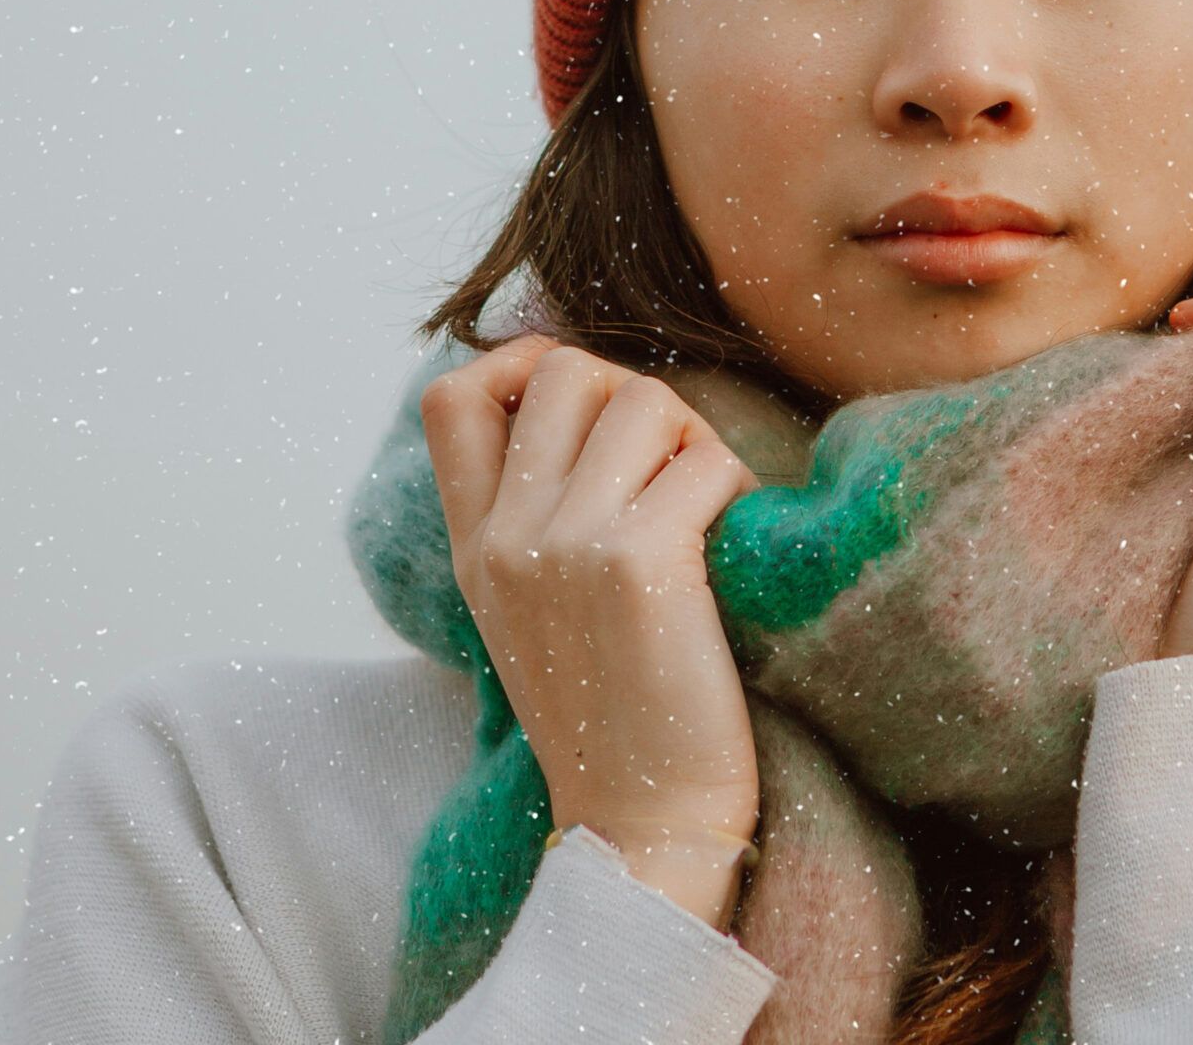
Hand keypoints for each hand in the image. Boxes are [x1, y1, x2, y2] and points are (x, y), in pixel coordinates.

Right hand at [419, 332, 764, 929]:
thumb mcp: (536, 613)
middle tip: (673, 472)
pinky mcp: (639, 562)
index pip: (453, 396)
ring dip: (695, 439)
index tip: (589, 416)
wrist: (643, 825)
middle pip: (563, 370)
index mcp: (474, 547)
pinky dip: (738, 488)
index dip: (524, 367)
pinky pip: (704, 461)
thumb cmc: (618, 717)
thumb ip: (537, 520)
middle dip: (634, 398)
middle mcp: (506, 537)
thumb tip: (590, 410)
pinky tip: (739, 545)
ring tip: (710, 510)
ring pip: (642, 398)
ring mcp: (565, 546)